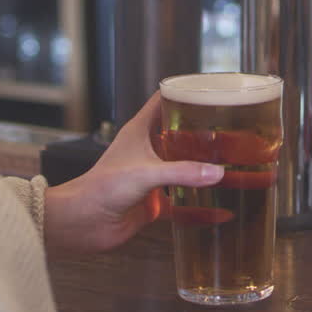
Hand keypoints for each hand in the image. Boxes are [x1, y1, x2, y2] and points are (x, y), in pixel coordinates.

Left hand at [43, 93, 224, 253]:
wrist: (83, 222)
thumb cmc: (100, 188)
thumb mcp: (146, 172)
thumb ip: (183, 171)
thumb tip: (216, 172)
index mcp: (139, 132)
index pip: (161, 101)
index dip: (181, 92)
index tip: (206, 89)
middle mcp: (146, 150)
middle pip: (177, 132)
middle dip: (200, 130)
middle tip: (227, 127)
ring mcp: (151, 175)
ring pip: (181, 165)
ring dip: (201, 164)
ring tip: (228, 160)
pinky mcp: (154, 200)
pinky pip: (182, 201)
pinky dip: (198, 204)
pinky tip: (217, 207)